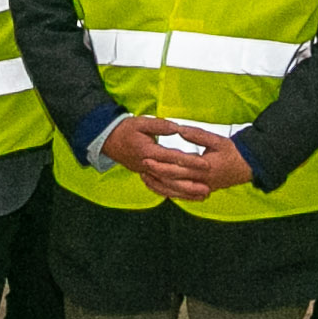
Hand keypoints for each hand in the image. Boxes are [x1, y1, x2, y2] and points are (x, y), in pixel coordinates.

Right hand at [104, 117, 241, 202]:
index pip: (173, 158)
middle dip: (191, 182)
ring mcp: (146, 173)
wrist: (108, 141)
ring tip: (203, 194)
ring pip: (168, 186)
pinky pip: (162, 188)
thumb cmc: (126, 129)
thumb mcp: (141, 122)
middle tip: (209, 185)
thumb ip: (160, 126)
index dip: (190, 162)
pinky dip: (175, 193)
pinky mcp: (146, 176)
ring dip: (186, 192)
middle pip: (172, 177)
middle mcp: (147, 166)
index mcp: (148, 151)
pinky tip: (187, 196)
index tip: (206, 164)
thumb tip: (177, 128)